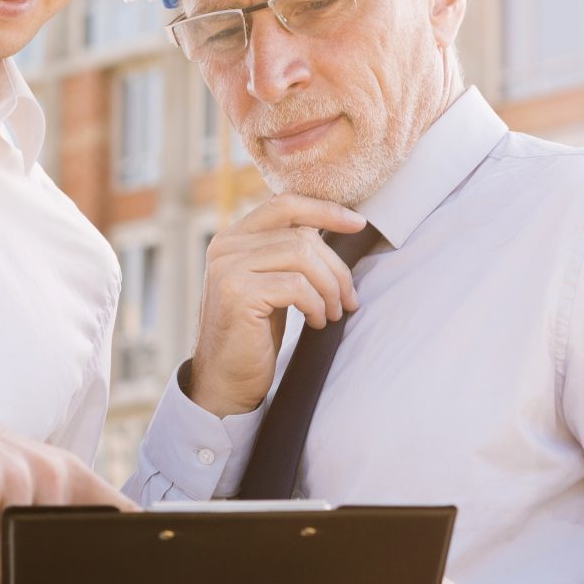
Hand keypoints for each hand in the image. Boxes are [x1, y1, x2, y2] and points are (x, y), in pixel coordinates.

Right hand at [0, 392, 129, 581]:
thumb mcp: (14, 481)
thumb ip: (44, 516)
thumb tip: (68, 571)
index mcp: (67, 472)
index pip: (121, 515)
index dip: (125, 552)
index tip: (123, 576)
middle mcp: (52, 472)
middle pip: (48, 559)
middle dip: (8, 563)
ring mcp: (18, 478)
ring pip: (9, 562)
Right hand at [187, 195, 369, 415]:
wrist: (225, 380)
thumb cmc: (255, 334)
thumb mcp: (271, 284)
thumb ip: (286, 254)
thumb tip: (335, 227)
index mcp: (233, 238)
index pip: (285, 204)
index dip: (325, 210)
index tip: (358, 224)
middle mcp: (225, 247)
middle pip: (301, 234)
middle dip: (336, 268)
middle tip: (349, 299)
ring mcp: (228, 268)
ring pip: (302, 255)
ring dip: (329, 287)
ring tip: (333, 313)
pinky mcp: (238, 293)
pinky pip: (296, 285)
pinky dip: (316, 304)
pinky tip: (316, 322)